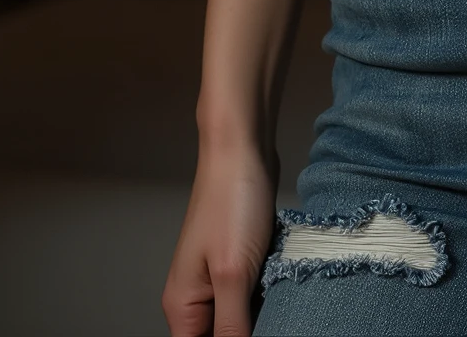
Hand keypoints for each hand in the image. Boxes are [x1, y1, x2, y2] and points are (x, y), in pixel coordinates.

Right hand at [163, 136, 278, 336]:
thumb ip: (231, 327)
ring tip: (279, 295)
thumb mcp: (232, 275)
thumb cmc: (231, 202)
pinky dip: (269, 291)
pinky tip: (283, 282)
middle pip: (223, 335)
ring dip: (263, 312)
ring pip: (242, 316)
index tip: (260, 330)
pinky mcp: (240, 260)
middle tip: (278, 317)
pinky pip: (254, 292)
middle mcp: (196, 296)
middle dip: (252, 329)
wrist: (243, 147)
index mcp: (183, 307)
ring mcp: (218, 277)